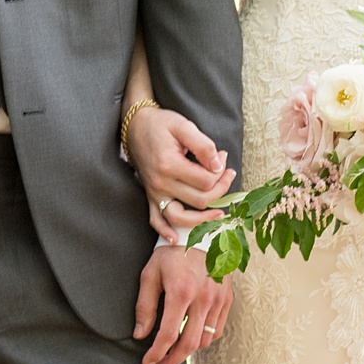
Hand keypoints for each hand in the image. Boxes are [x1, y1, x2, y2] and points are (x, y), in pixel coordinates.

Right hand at [125, 104, 234, 245]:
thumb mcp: (184, 126)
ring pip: (180, 218)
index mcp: (169, 164)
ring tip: (219, 213)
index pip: (205, 181)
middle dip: (220, 190)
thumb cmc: (161, 124)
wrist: (135, 126)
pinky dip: (165, 232)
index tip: (223, 158)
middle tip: (227, 174)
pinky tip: (177, 238)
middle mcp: (160, 183)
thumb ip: (203, 146)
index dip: (221, 173)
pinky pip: (156, 220)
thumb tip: (219, 165)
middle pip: (198, 201)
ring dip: (201, 219)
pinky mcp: (151, 196)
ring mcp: (154, 192)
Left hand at [133, 243, 231, 363]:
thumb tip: (140, 335)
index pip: (167, 335)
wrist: (201, 232)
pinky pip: (217, 330)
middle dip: (171, 361)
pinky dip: (204, 340)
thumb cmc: (171, 253)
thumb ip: (145, 306)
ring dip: (187, 353)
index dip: (155, 354)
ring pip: (204, 341)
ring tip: (173, 354)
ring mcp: (218, 299)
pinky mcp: (226, 299)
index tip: (147, 362)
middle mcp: (202, 298)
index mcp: (181, 291)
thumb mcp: (150, 274)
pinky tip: (191, 339)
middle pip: (188, 345)